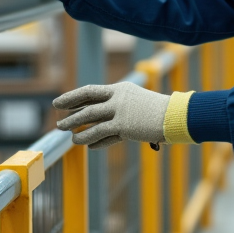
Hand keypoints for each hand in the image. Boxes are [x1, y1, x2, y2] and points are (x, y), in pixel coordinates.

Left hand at [54, 82, 169, 149]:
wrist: (175, 115)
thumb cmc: (158, 112)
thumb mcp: (136, 103)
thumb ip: (119, 109)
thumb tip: (101, 121)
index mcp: (120, 89)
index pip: (91, 91)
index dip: (73, 97)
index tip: (60, 102)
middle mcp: (118, 97)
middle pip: (87, 103)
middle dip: (70, 111)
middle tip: (58, 119)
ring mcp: (120, 111)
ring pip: (90, 119)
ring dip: (76, 127)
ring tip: (68, 134)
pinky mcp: (124, 125)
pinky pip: (101, 133)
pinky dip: (92, 139)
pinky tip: (85, 144)